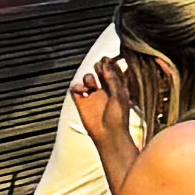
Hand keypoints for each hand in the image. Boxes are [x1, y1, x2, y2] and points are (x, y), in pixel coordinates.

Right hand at [72, 56, 139, 177]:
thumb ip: (112, 80)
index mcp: (118, 87)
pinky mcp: (82, 103)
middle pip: (99, 71)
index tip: (107, 59)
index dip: (110, 64)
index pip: (113, 70)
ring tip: (91, 84)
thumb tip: (106, 65)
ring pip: (87, 78)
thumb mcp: (119, 96)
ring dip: (88, 78)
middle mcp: (105, 90)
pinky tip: (80, 89)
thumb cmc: (119, 118)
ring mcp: (93, 96)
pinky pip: (75, 89)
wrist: (109, 135)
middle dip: (98, 67)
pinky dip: (75, 86)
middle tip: (99, 67)